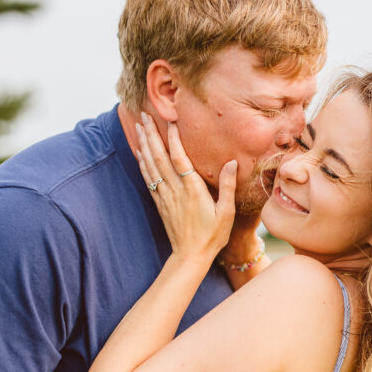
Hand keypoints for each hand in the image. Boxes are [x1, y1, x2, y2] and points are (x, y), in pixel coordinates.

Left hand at [136, 115, 235, 263]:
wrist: (190, 256)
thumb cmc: (212, 236)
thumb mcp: (226, 212)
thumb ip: (228, 186)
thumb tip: (232, 162)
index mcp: (192, 190)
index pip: (180, 158)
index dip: (174, 138)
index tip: (170, 120)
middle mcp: (175, 190)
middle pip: (160, 157)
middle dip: (152, 134)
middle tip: (144, 114)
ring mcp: (165, 196)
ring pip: (151, 165)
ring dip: (144, 144)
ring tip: (139, 126)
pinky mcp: (159, 203)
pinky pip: (148, 178)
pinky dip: (143, 163)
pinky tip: (140, 152)